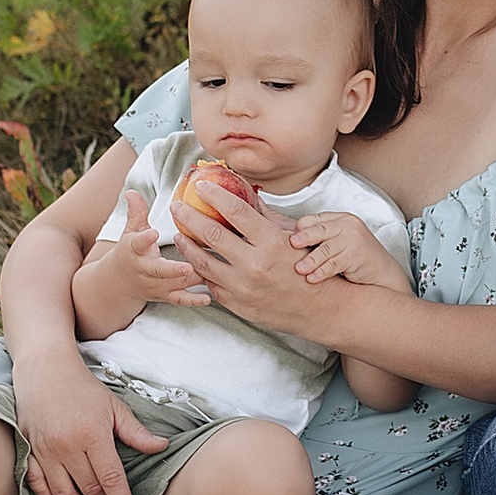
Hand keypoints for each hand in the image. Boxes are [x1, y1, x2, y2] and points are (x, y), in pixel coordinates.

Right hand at [12, 356, 165, 494]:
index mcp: (92, 434)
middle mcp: (67, 446)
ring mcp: (45, 449)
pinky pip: (36, 481)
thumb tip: (161, 446)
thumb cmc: (82, 386)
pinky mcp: (28, 449)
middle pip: (89, 488)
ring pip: (63, 491)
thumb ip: (135, 431)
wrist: (44, 368)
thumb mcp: (113, 405)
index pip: (111, 478)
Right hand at [70, 185, 209, 339]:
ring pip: (174, 284)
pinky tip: (208, 297)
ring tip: (209, 273)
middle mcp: (145, 270)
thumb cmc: (131, 251)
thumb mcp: (130, 231)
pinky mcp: (165, 296)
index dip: (145, 239)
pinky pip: (179, 300)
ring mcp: (156, 285)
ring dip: (192, 280)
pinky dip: (193, 300)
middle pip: (159, 271)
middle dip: (173, 270)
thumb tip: (132, 191)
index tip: (153, 232)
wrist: (120, 282)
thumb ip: (136, 212)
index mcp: (135, 251)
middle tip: (188, 266)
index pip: (138, 244)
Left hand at [164, 171, 314, 331]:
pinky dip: (200, 271)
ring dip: (187, 246)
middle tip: (177, 206)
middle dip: (189, 217)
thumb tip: (246, 194)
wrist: (318, 307)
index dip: (215, 195)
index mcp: (271, 242)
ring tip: (179, 234)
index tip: (200, 186)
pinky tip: (195, 261)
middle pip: (212, 234)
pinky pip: (211, 285)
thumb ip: (266, 216)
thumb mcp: (291, 237)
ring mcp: (244, 287)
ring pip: (203, 263)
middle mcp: (255, 264)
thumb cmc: (306, 266)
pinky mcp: (238, 305)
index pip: (236, 211)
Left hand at [289, 211, 406, 294]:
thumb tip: (291, 241)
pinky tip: (312, 278)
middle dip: (303, 239)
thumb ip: (321, 239)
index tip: (289, 240)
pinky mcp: (358, 254)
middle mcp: (348, 225)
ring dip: (310, 260)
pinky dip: (321, 272)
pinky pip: (334, 263)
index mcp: (341, 219)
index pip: (315, 219)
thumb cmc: (358, 259)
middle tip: (289, 246)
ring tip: (298, 269)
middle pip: (319, 230)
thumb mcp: (339, 243)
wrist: (383, 273)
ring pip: (325, 249)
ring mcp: (354, 238)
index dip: (301, 229)